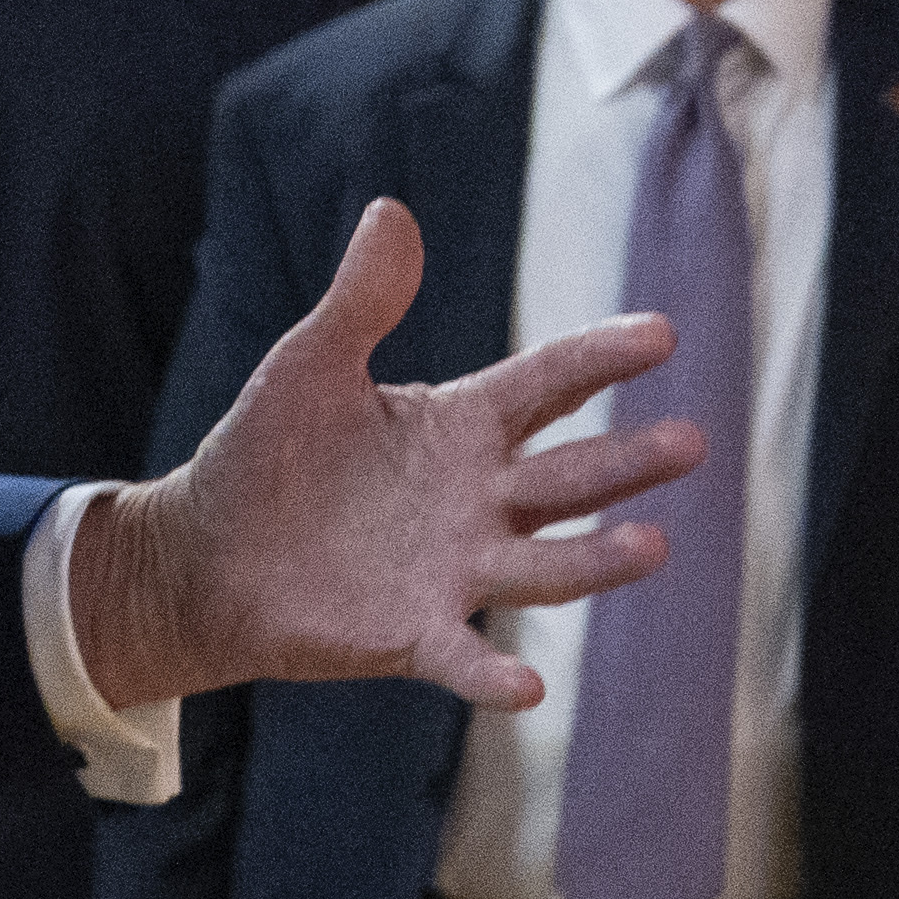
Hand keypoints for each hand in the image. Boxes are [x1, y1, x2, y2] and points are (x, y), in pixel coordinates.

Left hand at [59, 201, 698, 706]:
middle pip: (569, 476)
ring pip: (546, 564)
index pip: (549, 384)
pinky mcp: (414, 634)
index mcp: (461, 425)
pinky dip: (495, 673)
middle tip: (692, 442)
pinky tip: (530, 687)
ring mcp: (455, 570)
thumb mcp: (310, 364)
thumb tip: (391, 212)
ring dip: (597, 560)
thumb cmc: (266, 454)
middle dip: (629, 462)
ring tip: (653, 546)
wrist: (207, 554)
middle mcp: (478, 499)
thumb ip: (362, 300)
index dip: (602, 358)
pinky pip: (465, 656)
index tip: (661, 334)